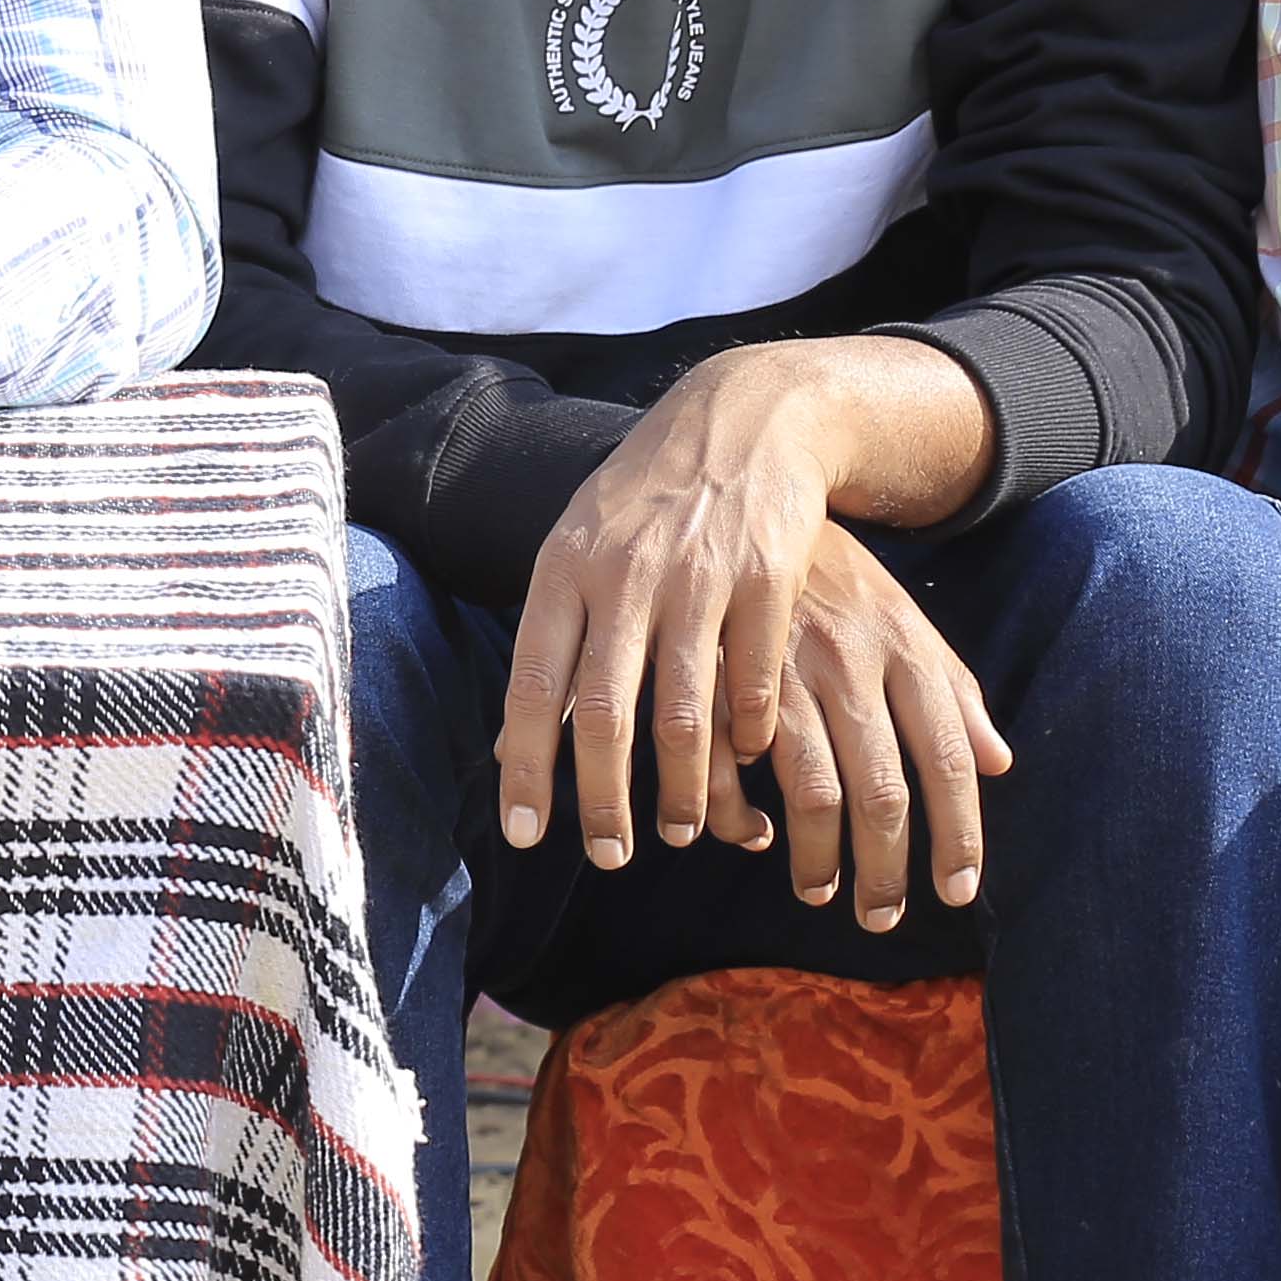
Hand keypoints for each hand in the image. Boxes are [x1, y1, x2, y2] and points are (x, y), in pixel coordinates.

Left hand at [493, 349, 1011, 928]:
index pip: (533, 684)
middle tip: (607, 857)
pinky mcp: (763, 580)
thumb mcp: (579, 548)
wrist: (736, 424)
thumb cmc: (642, 505)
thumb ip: (557, 634)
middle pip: (606, 710)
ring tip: (678, 832)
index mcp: (563, 570)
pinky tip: (743, 763)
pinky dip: (746, 733)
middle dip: (604, 797)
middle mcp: (622, 576)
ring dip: (681, 785)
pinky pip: (751, 680)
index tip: (524, 832)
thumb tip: (517, 736)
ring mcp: (694, 578)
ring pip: (682, 709)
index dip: (528, 764)